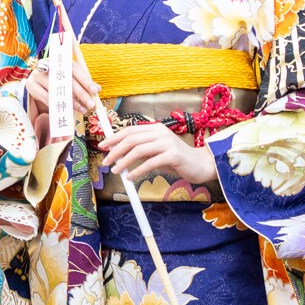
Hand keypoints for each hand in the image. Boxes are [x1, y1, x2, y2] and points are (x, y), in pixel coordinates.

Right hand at [25, 58, 100, 126]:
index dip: (86, 80)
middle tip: (91, 104)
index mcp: (60, 59)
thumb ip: (84, 82)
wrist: (38, 81)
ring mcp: (37, 74)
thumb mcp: (72, 78)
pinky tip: (69, 110)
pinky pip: (48, 98)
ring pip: (58, 91)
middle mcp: (47, 64)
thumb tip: (98, 89)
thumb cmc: (59, 79)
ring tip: (83, 109)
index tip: (96, 91)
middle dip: (81, 93)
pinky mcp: (31, 86)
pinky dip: (59, 105)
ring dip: (72, 102)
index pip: (75, 69)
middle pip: (67, 80)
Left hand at [99, 120, 218, 185]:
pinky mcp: (173, 155)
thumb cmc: (176, 159)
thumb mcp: (156, 151)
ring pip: (139, 149)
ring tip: (116, 170)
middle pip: (131, 139)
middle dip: (115, 150)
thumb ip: (141, 149)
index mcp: (155, 128)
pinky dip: (138, 170)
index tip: (103, 146)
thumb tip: (119, 153)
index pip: (130, 130)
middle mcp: (161, 132)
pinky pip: (150, 162)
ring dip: (124, 161)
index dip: (114, 138)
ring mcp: (168, 143)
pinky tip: (131, 176)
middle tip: (106, 161)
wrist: (201, 164)